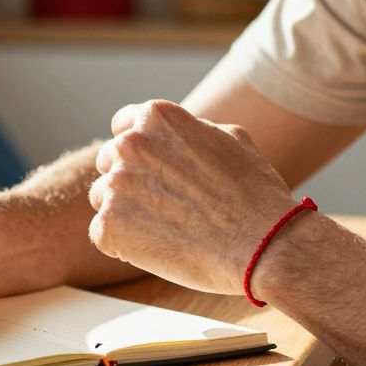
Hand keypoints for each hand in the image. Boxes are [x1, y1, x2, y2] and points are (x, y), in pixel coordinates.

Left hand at [87, 100, 296, 294]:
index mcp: (156, 117)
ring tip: (166, 228)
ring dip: (125, 212)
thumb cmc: (254, 193)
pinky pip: (103, 233)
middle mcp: (129, 145)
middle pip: (109, 162)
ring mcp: (115, 186)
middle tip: (165, 206)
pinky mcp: (108, 227)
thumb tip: (176, 134)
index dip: (139, 151)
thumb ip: (193, 130)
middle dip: (130, 181)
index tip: (152, 170)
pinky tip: (159, 248)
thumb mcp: (232, 138)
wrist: (262, 244)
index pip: (122, 126)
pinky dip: (123, 244)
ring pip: (103, 197)